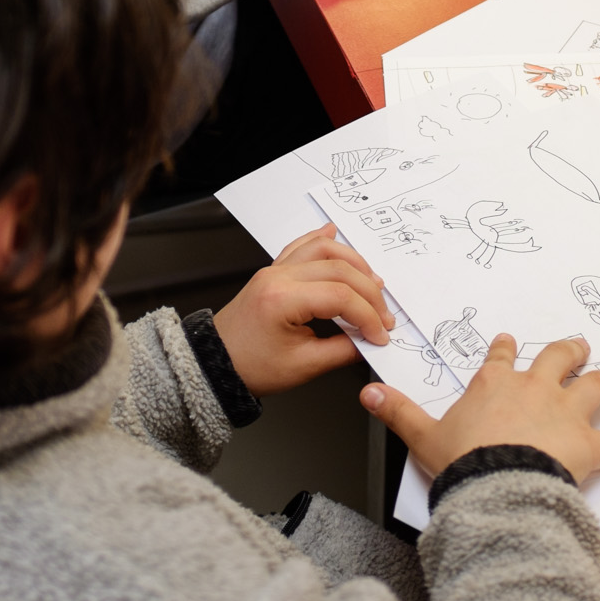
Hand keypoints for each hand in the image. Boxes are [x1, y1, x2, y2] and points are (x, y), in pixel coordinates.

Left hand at [212, 224, 392, 395]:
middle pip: (338, 269)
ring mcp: (274, 271)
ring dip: (353, 262)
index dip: (368, 316)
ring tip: (373, 282)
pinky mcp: (273, 273)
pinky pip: (300, 247)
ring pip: (322, 249)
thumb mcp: (303, 367)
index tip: (380, 335)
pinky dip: (321, 240)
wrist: (215, 364)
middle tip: (383, 316)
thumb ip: (342, 351)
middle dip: (369, 292)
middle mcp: (278, 277)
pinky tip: (334, 233)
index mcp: (282, 300)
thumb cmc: (250, 367)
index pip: (341, 296)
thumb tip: (369, 342)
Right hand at [361, 335, 599, 480]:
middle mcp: (534, 390)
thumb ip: (396, 411)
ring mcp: (567, 414)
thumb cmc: (463, 461)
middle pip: (557, 360)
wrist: (496, 484)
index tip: (509, 342)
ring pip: (595, 387)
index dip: (505, 350)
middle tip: (579, 345)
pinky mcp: (592, 445)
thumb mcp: (421, 435)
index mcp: (494, 385)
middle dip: (570, 351)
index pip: (501, 359)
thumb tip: (367, 393)